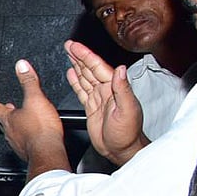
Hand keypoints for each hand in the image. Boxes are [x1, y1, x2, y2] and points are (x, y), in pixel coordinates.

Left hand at [0, 60, 69, 178]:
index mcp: (8, 118)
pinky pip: (22, 141)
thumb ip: (28, 81)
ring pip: (12, 131)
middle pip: (2, 120)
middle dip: (4, 113)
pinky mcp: (26, 151)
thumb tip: (21, 66)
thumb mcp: (35, 98)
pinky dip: (25, 135)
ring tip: (20, 120)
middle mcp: (9, 131)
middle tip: (4, 108)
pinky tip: (33, 135)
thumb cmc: (41, 129)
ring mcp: (17, 142)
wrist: (47, 152)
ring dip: (15, 124)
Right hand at [64, 40, 147, 164]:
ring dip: (77, 64)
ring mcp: (99, 98)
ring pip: (85, 77)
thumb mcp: (127, 110)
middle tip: (68, 45)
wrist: (121, 150)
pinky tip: (71, 74)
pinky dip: (76, 81)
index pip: (97, 67)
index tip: (75, 46)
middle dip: (79, 56)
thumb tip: (120, 70)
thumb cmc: (127, 134)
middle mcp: (106, 91)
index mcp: (114, 89)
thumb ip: (123, 89)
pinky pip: (82, 90)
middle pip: (90, 68)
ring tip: (68, 54)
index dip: (86, 55)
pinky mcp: (92, 107)